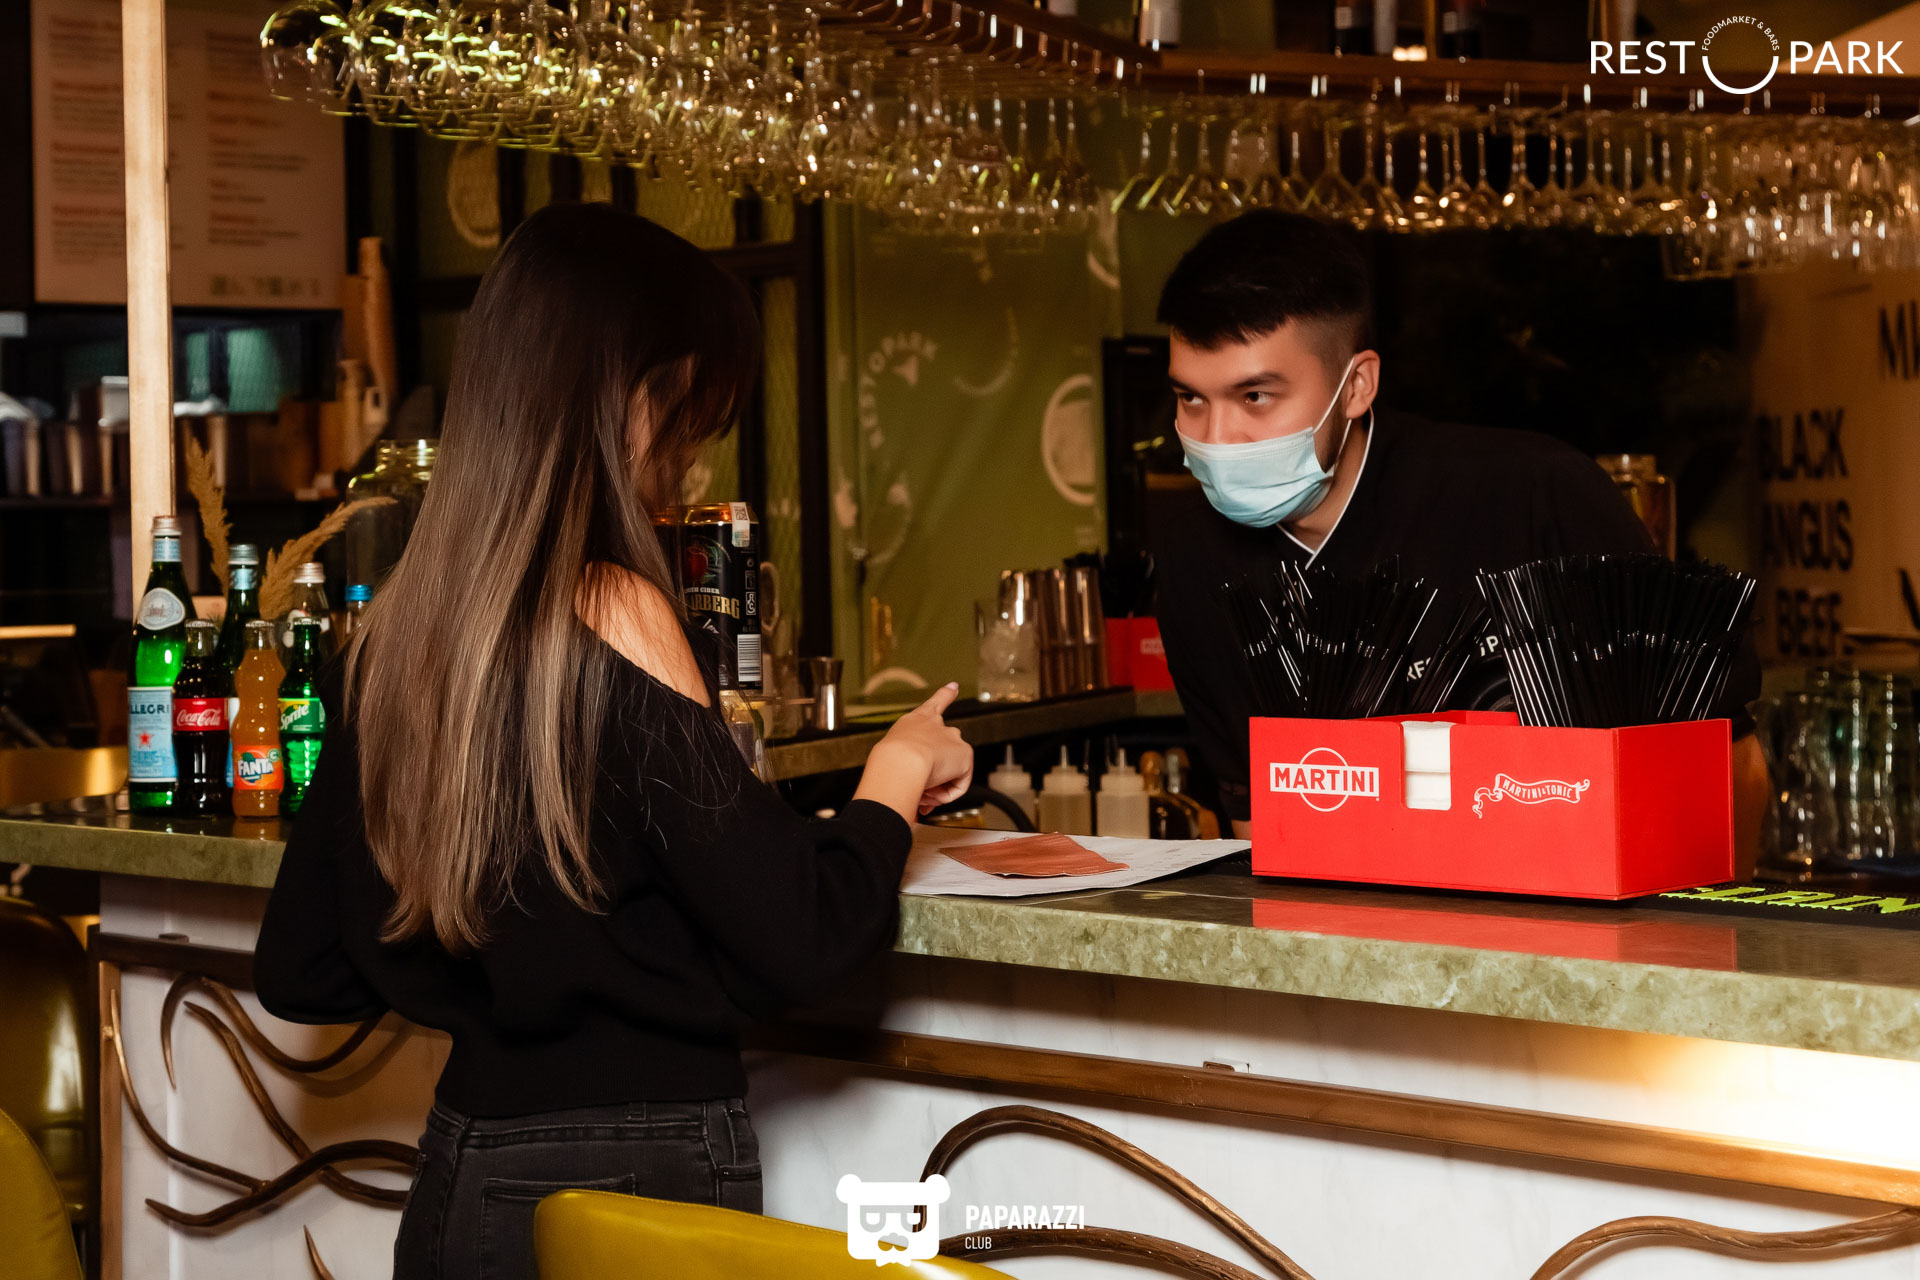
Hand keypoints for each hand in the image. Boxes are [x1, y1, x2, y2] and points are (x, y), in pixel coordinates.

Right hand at [853, 683, 973, 823]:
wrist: (902, 760)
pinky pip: (958, 784)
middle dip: (934, 773)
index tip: (954, 686)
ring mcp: (953, 739)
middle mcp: (937, 725)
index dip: (946, 694)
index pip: (935, 703)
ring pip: (949, 770)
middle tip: (919, 791)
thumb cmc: (889, 760)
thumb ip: (906, 764)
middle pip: (945, 747)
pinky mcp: (965, 754)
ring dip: (936, 786)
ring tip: (920, 793)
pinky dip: (946, 793)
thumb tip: (918, 781)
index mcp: (917, 720)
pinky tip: (933, 793)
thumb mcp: (892, 755)